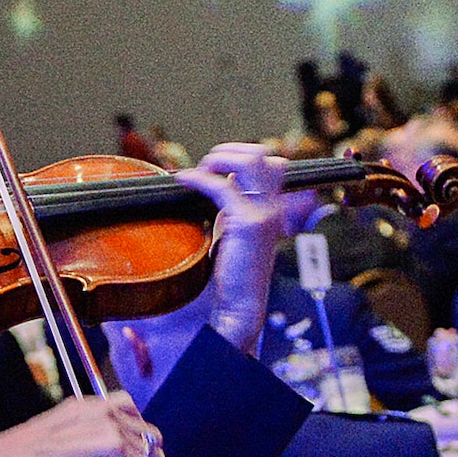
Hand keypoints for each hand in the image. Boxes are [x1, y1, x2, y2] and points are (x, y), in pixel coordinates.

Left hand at [175, 143, 286, 354]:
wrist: (241, 305)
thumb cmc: (235, 273)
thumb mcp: (236, 230)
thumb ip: (232, 206)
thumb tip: (217, 181)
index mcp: (273, 206)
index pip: (269, 163)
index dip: (240, 157)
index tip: (215, 168)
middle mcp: (274, 206)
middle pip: (262, 153)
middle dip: (229, 151)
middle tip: (207, 167)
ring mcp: (264, 213)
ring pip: (249, 161)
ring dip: (219, 159)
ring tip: (201, 171)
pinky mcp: (248, 224)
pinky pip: (222, 187)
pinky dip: (198, 178)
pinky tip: (183, 181)